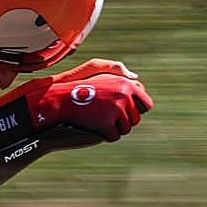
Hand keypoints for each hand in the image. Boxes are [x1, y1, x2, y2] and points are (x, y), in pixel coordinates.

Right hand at [15, 59, 152, 140]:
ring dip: (115, 129)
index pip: (146, 103)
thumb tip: (136, 77)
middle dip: (124, 121)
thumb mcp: (97, 70)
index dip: (136, 110)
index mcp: (126, 84)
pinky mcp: (107, 124)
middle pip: (136, 119)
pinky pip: (115, 136)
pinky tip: (96, 129)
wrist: (60, 100)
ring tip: (101, 124)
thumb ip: (119, 72)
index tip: (125, 112)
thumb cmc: (78, 84)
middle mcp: (125, 96)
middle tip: (109, 119)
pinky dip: (106, 135)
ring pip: (126, 128)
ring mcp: (117, 111)